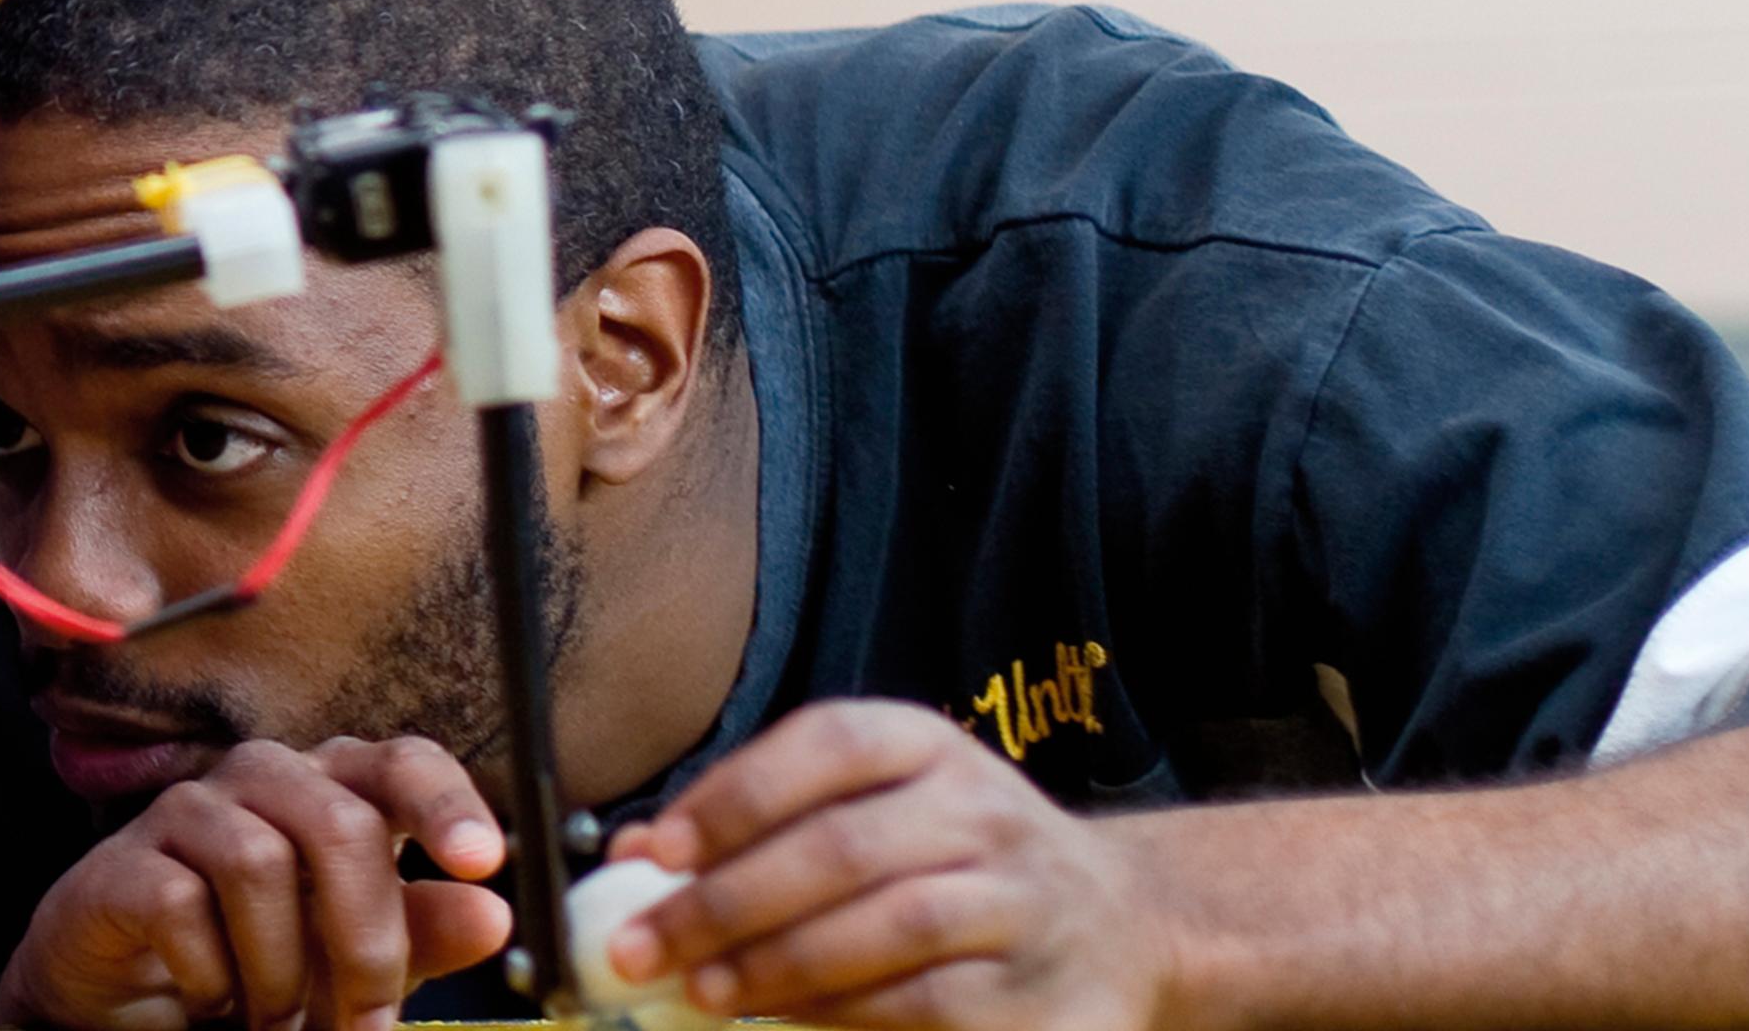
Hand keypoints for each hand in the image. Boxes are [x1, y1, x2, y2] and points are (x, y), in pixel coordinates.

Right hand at [1, 736, 513, 1030]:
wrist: (128, 1008)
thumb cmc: (253, 965)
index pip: (400, 762)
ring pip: (258, 862)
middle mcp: (263, 781)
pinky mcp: (121, 863)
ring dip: (282, 970)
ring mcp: (186, 811)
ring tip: (276, 1019)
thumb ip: (421, 933)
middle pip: (337, 822)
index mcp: (335, 791)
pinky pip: (180, 903)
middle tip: (368, 1023)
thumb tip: (490, 915)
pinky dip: (211, 973)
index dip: (444, 802)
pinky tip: (210, 998)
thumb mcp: (355, 960)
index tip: (481, 862)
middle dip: (365, 940)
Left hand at [606, 699, 1173, 1030]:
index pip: (829, 746)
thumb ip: (759, 825)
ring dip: (780, 963)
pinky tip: (784, 1018)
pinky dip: (844, 1011)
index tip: (656, 853)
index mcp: (930, 748)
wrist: (1118, 925)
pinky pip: (928, 1000)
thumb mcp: (871, 810)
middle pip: (845, 847)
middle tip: (645, 948)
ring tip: (704, 991)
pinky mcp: (1038, 989)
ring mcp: (1023, 899)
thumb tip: (629, 857)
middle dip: (728, 902)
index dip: (736, 797)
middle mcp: (985, 811)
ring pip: (892, 923)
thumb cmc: (955, 864)